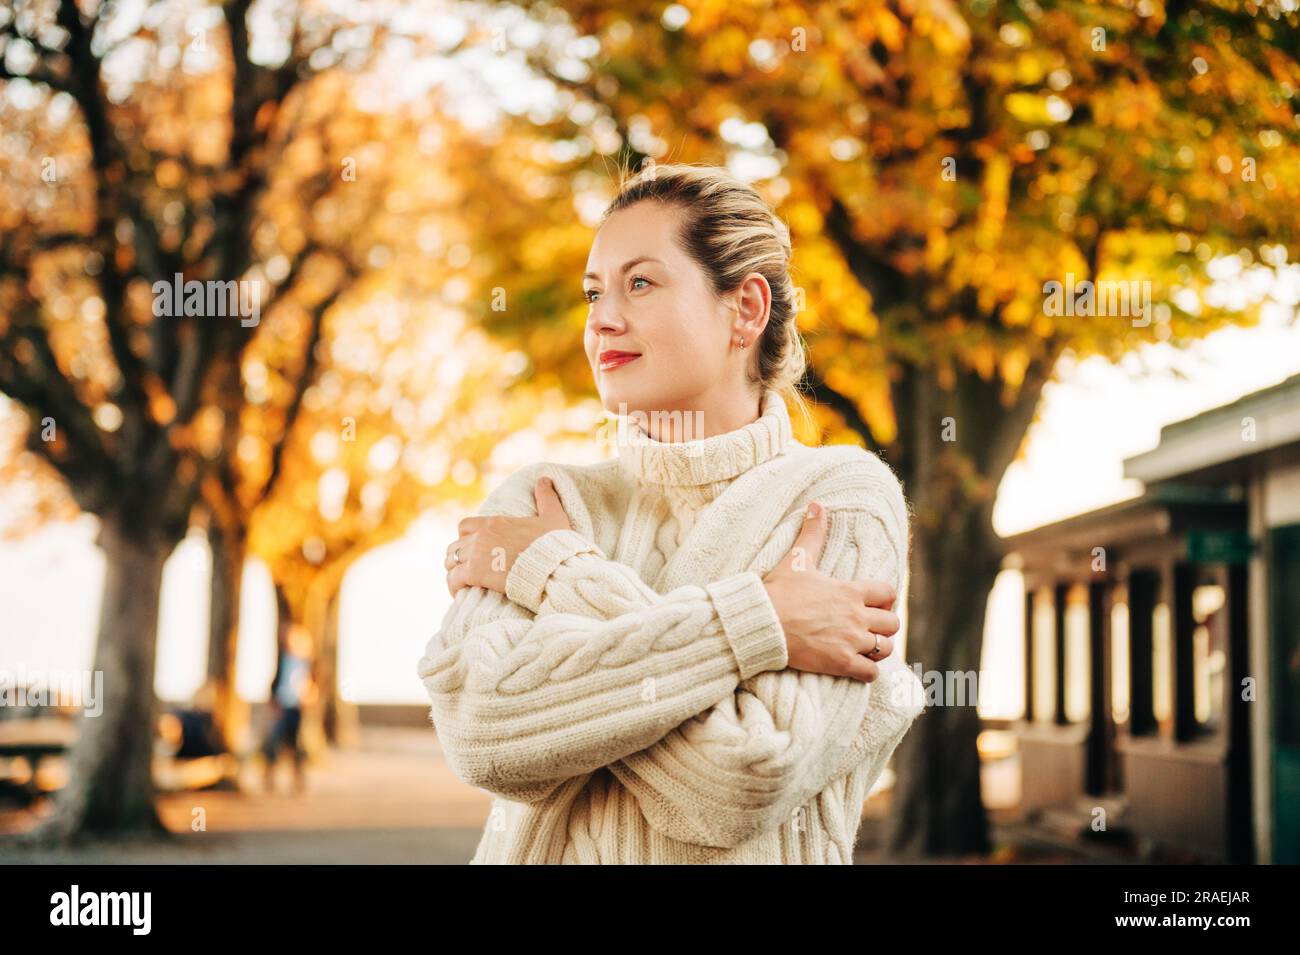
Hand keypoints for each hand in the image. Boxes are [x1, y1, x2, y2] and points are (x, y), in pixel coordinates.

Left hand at [445, 476, 572, 597]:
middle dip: (459, 558)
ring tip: (463, 583)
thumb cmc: (555, 545)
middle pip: (455, 546)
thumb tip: (545, 479)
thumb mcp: (554, 517)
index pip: (465, 526)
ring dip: (455, 572)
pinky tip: (461, 594)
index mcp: (495, 523)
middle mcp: (481, 536)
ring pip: (450, 562)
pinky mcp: (475, 573)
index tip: (473, 549)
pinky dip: (454, 587)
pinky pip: (453, 579)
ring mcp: (476, 554)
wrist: (553, 567)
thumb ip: (547, 498)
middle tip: (467, 570)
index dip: (466, 538)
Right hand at [761, 502, 899, 682]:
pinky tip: (855, 667)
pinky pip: (870, 673)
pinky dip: (867, 672)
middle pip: (892, 623)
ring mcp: (850, 642)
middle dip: (884, 625)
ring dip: (878, 649)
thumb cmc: (778, 591)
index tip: (875, 603)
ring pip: (885, 649)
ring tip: (864, 648)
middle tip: (870, 627)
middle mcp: (856, 616)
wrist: (761, 622)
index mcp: (849, 591)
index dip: (885, 598)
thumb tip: (817, 505)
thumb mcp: (797, 559)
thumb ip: (813, 533)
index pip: (888, 593)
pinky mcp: (840, 663)